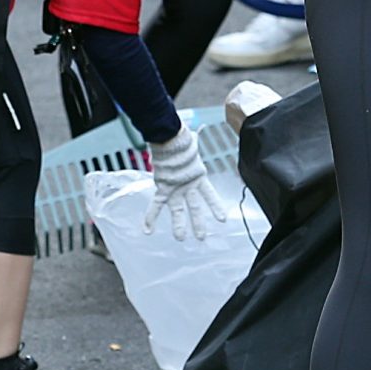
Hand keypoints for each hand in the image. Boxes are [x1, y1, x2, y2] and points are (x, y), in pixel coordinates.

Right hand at [143, 124, 232, 241]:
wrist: (170, 137)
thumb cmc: (181, 138)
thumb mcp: (193, 142)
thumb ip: (195, 140)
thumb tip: (196, 131)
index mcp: (198, 175)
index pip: (209, 194)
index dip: (216, 206)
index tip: (223, 219)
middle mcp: (188, 185)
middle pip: (195, 208)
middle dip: (198, 223)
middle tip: (201, 237)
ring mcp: (175, 188)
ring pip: (178, 210)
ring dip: (179, 225)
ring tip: (180, 238)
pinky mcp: (163, 187)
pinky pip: (155, 204)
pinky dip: (150, 217)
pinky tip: (146, 230)